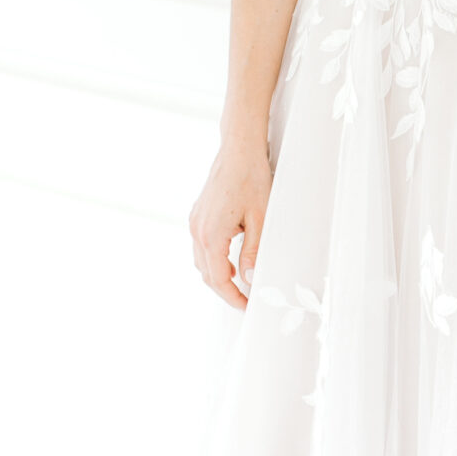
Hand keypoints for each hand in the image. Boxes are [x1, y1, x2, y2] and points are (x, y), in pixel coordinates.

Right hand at [189, 135, 271, 308]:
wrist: (238, 149)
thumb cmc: (253, 179)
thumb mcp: (261, 218)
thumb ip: (254, 251)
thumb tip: (250, 279)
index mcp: (211, 235)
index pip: (219, 279)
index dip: (233, 296)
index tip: (247, 306)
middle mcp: (197, 230)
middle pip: (207, 273)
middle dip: (225, 290)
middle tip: (245, 300)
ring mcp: (194, 222)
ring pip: (201, 261)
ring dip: (218, 276)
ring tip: (240, 285)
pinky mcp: (197, 215)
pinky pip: (201, 246)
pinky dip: (213, 259)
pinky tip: (230, 261)